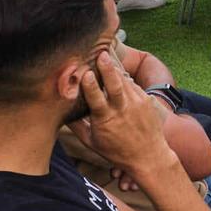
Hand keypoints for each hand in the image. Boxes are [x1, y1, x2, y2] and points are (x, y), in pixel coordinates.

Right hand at [77, 51, 179, 189]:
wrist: (149, 156)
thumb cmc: (116, 151)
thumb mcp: (92, 142)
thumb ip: (77, 126)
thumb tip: (62, 111)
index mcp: (106, 119)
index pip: (96, 99)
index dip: (90, 85)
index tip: (85, 73)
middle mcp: (122, 109)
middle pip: (115, 85)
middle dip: (108, 69)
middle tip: (102, 54)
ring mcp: (137, 104)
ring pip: (124, 81)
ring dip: (115, 70)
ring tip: (106, 58)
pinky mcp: (147, 101)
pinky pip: (133, 86)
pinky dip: (125, 80)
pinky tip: (117, 75)